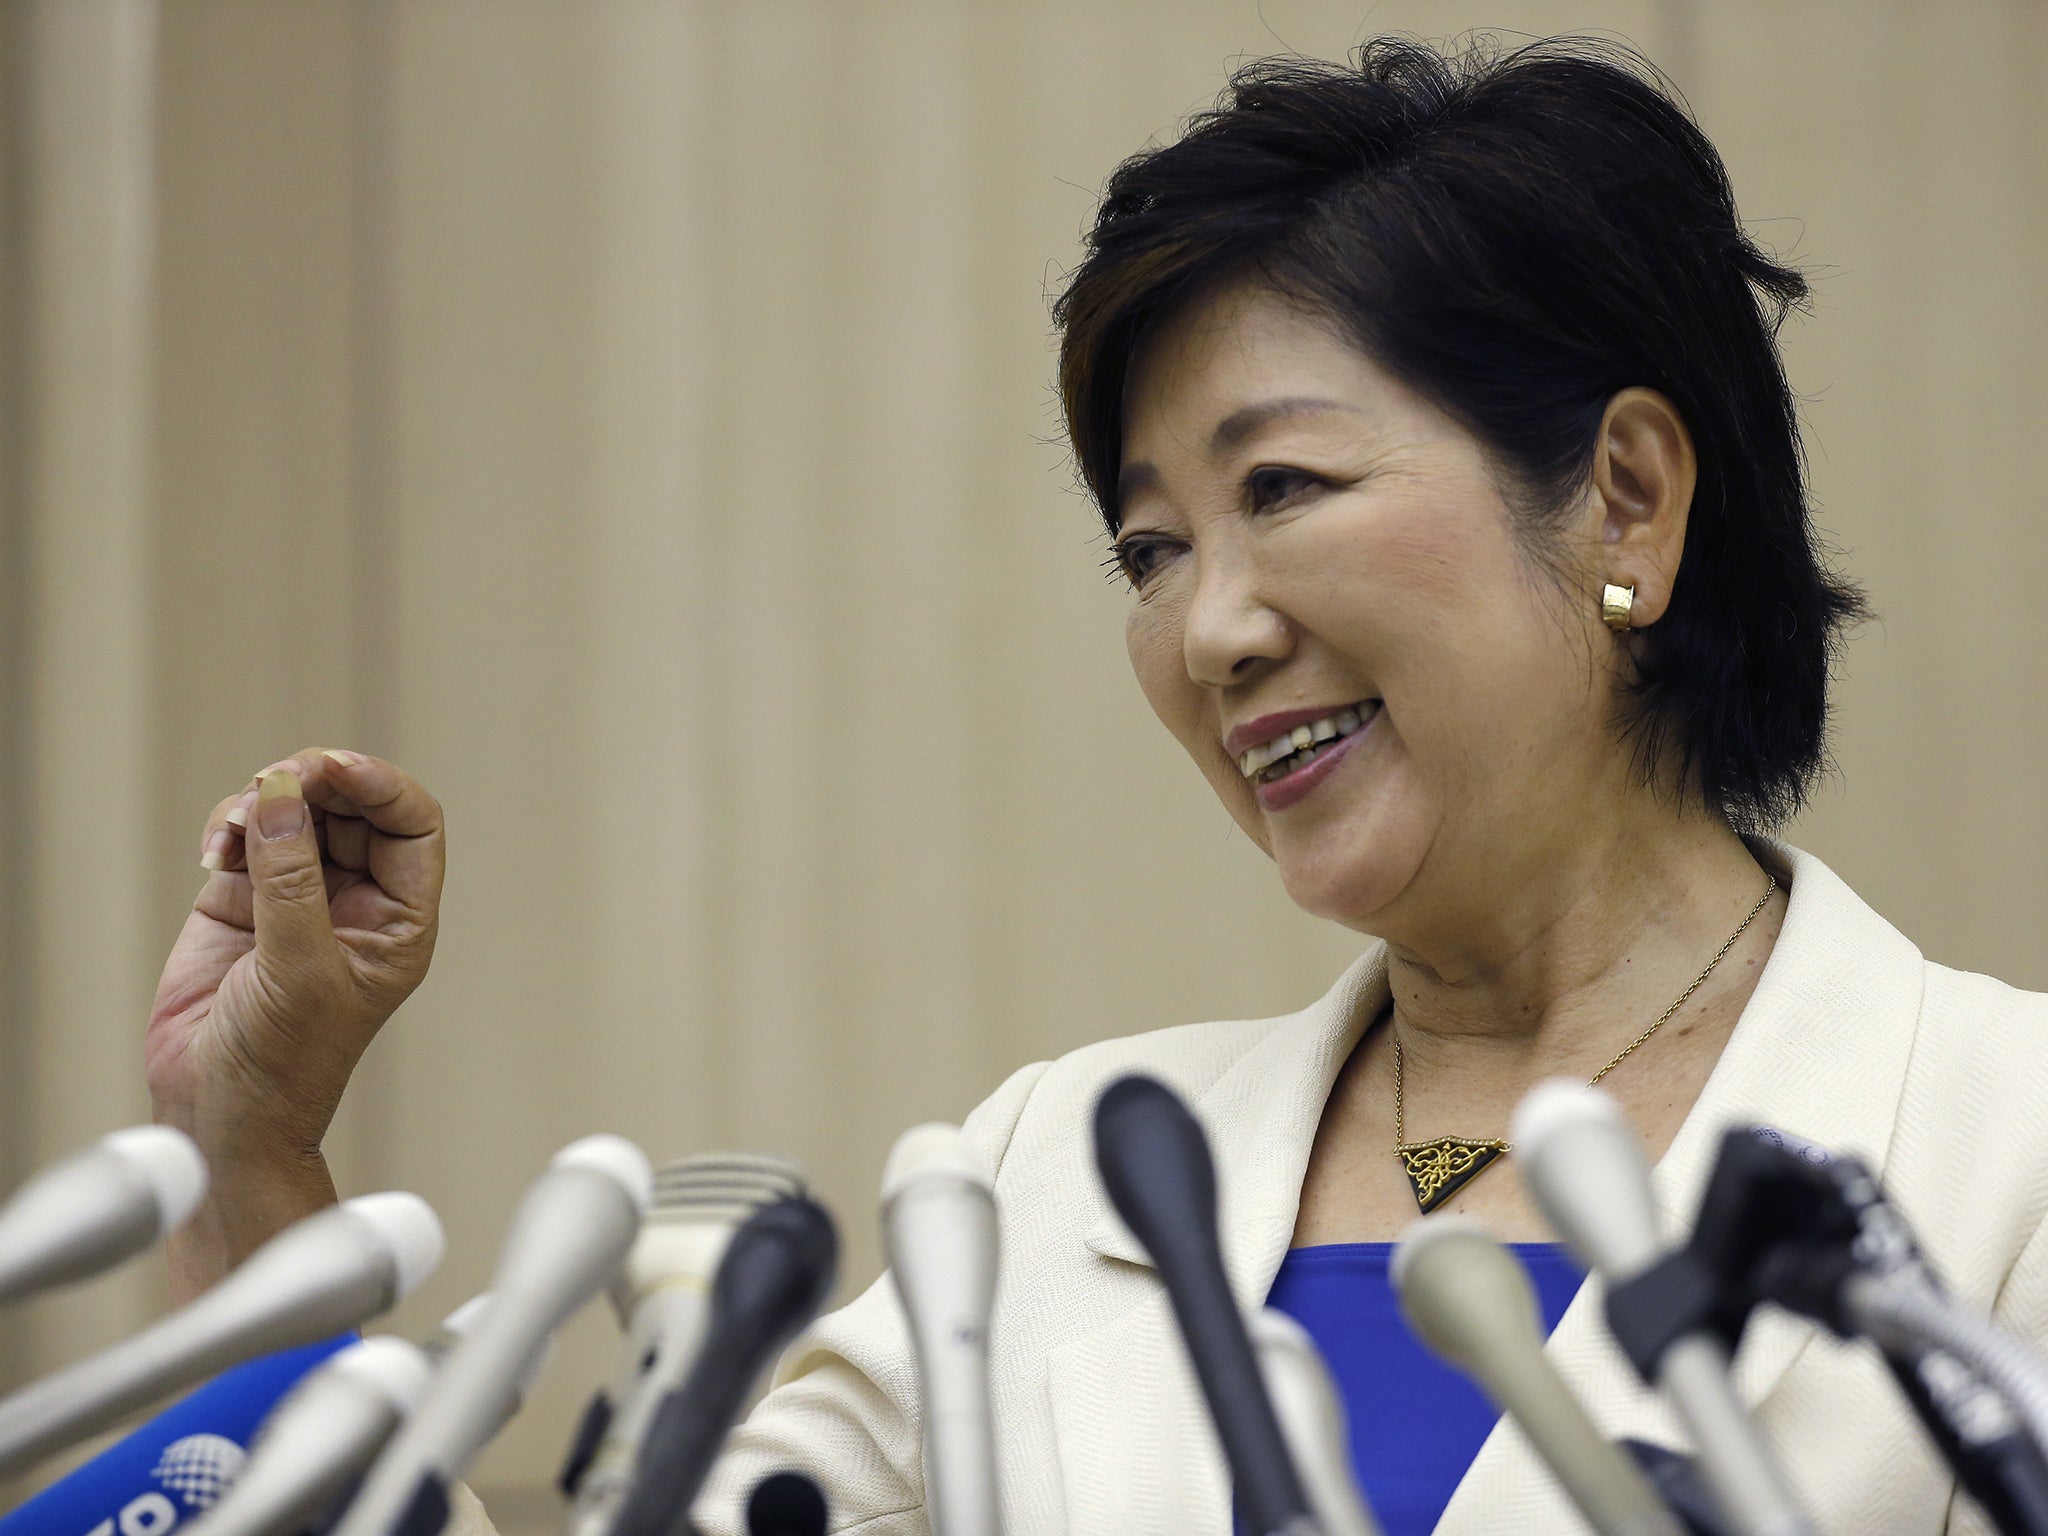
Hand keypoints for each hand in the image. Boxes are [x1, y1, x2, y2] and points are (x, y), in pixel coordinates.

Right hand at [146, 749, 444, 1294]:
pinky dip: (229, 824)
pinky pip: (244, 834)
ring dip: (266, 800)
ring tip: (233, 828)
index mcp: (399, 918)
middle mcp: (355, 900)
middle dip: (315, 782)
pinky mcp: (240, 900)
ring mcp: (297, 896)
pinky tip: (215, 848)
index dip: (379, 784)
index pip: (412, 824)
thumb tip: (282, 797)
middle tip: (274, 780)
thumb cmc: (280, 1064)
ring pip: (296, 811)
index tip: (329, 768)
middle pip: (352, 805)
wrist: (215, 1115)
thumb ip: (292, 880)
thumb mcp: (298, 970)